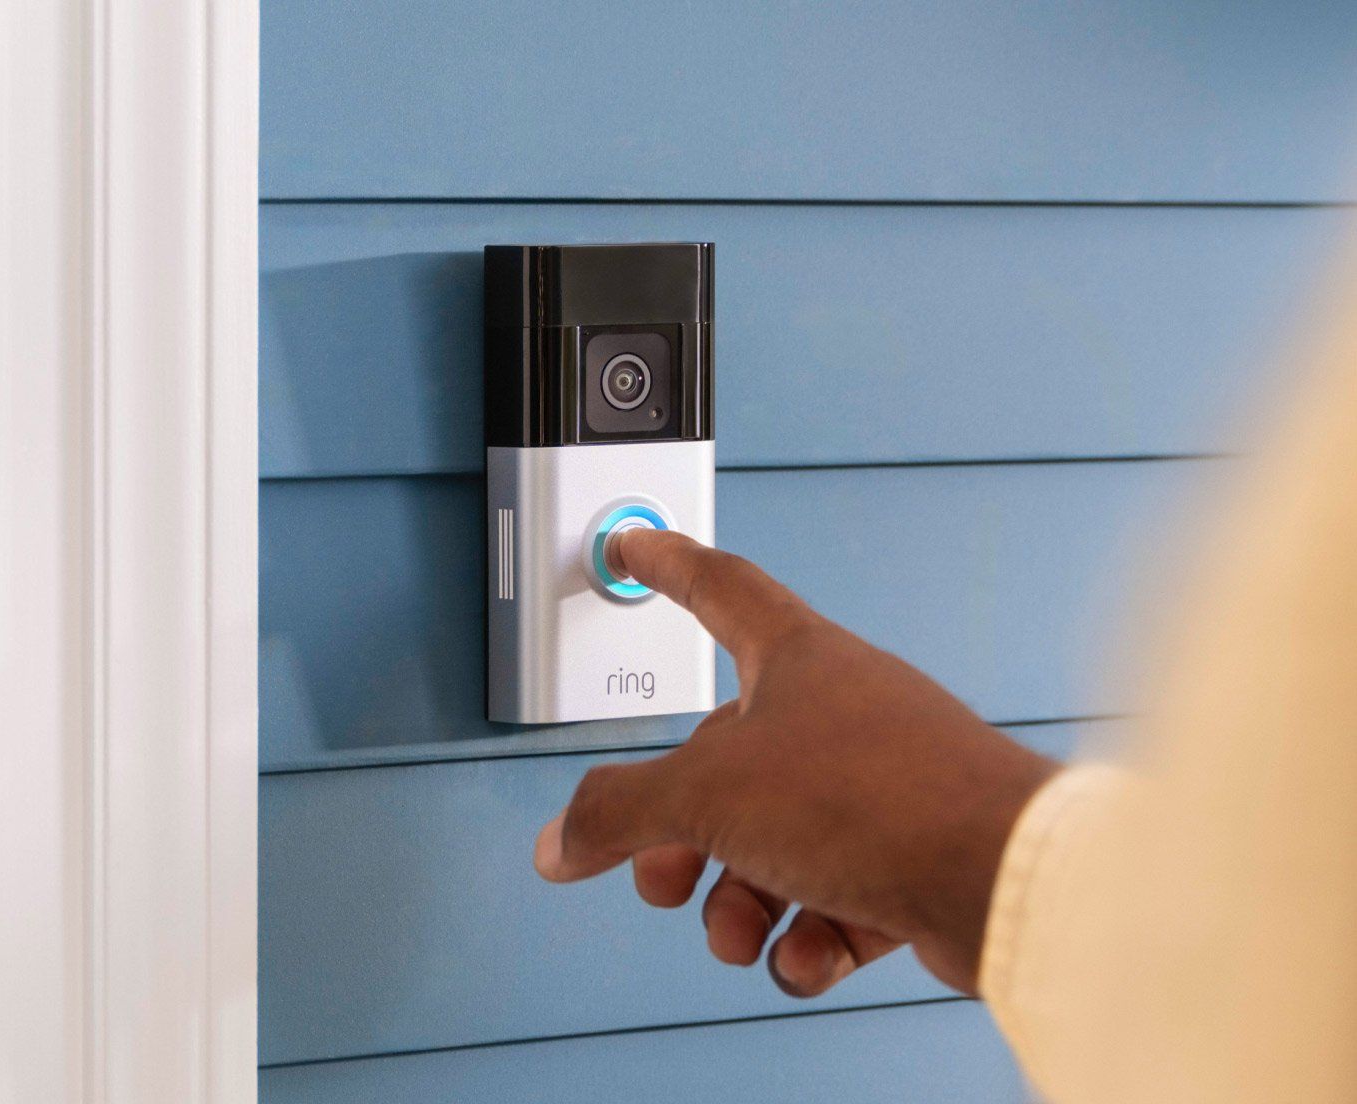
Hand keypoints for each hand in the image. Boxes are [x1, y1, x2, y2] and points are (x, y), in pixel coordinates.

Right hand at [534, 529, 1058, 996]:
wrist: (1004, 878)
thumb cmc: (878, 796)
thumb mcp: (709, 794)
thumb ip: (620, 816)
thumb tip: (561, 840)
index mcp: (796, 659)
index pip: (715, 586)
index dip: (664, 565)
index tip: (634, 548)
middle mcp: (841, 712)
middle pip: (726, 760)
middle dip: (682, 834)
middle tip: (662, 877)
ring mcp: (881, 785)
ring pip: (776, 841)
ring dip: (740, 901)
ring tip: (741, 930)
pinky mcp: (913, 856)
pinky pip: (835, 895)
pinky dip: (809, 934)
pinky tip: (806, 954)